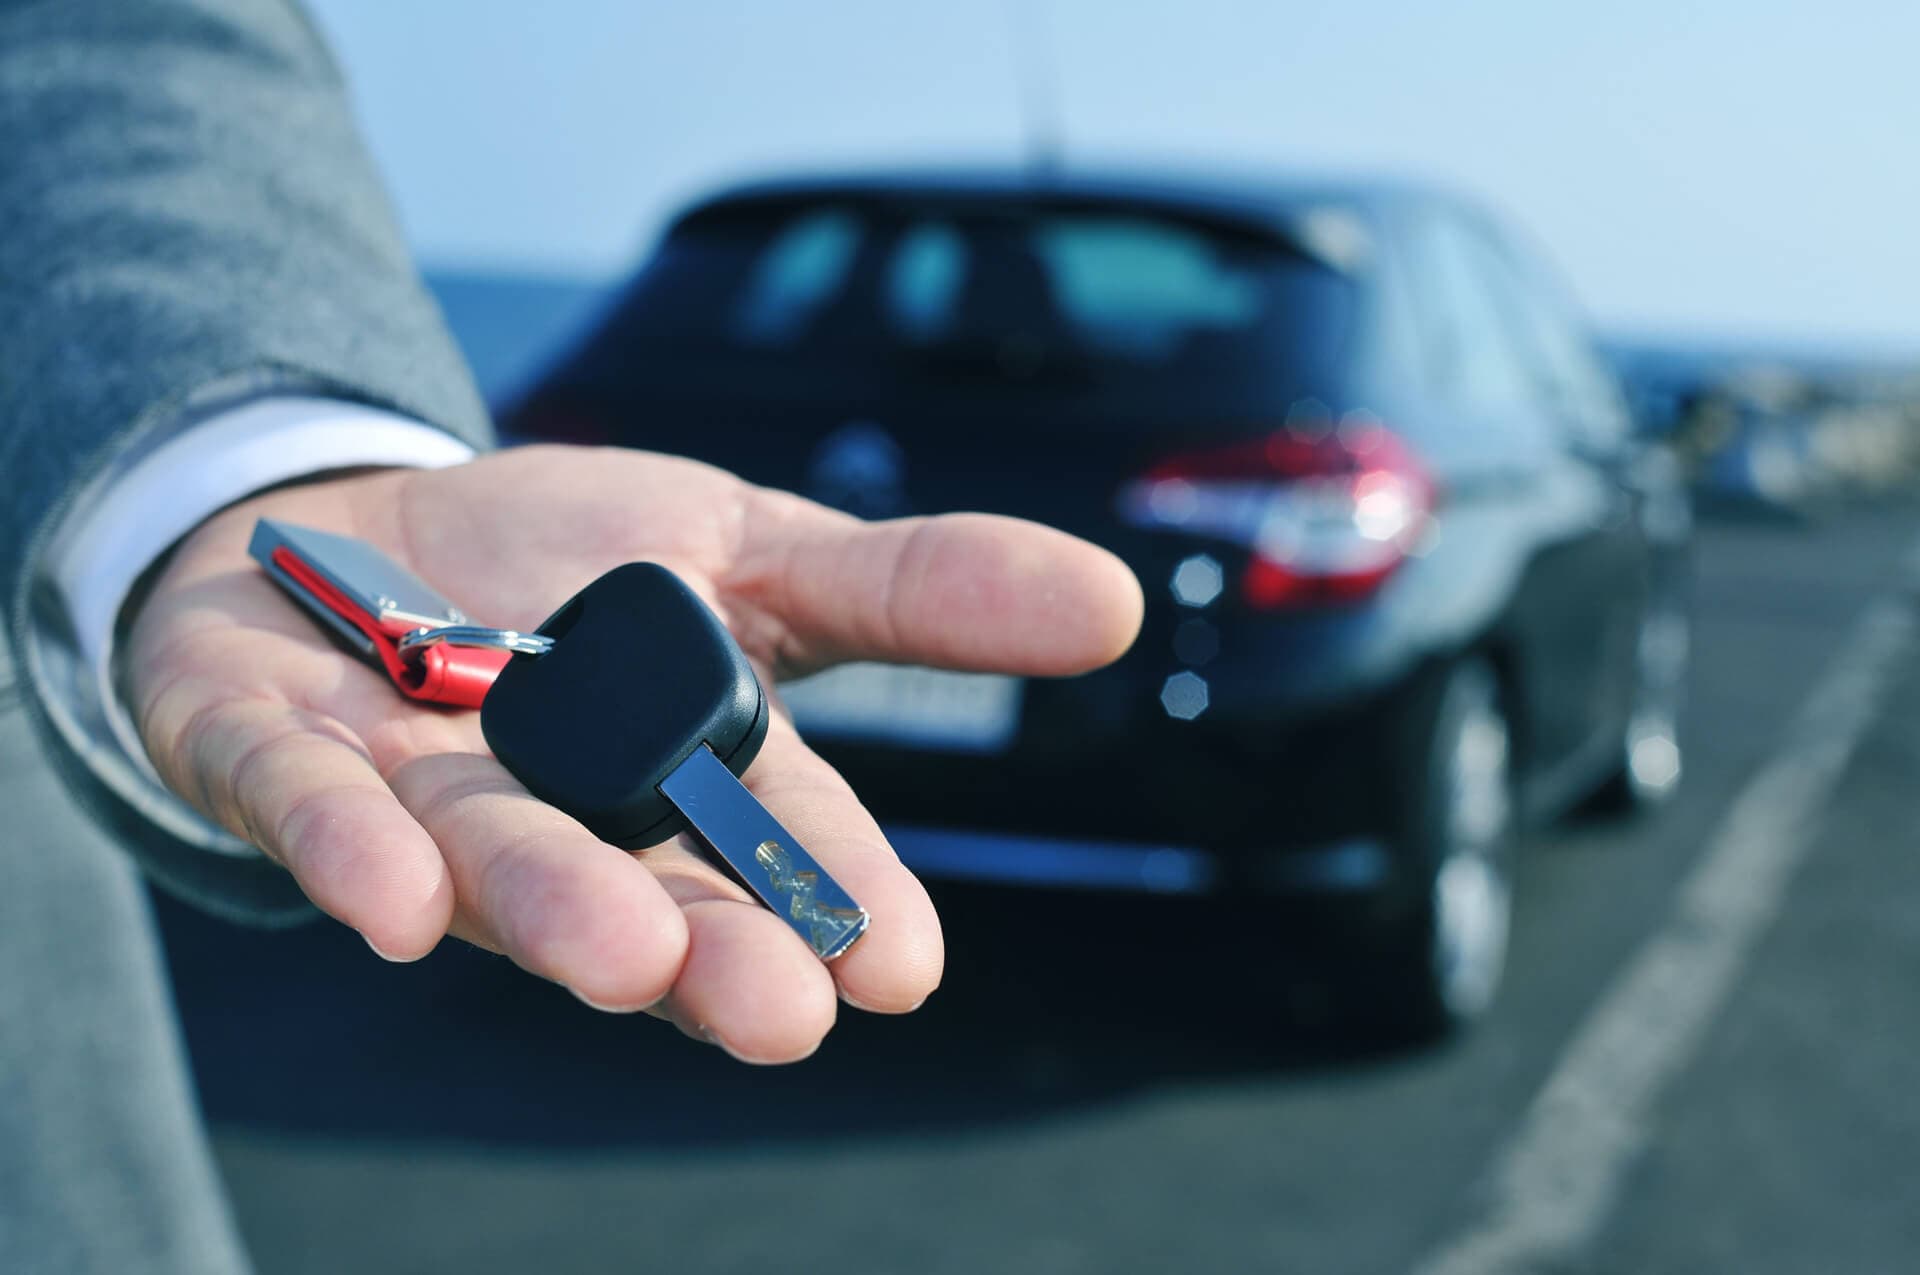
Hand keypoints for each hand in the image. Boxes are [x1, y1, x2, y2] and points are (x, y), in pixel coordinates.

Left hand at [128, 445, 1141, 1061]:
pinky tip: (395, 905)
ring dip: (557, 912)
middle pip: (645, 890)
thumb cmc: (561, 568)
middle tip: (777, 1010)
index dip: (839, 904)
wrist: (345, 526)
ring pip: (492, 866)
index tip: (898, 969)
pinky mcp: (275, 752)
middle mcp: (563, 817)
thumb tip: (1110, 603)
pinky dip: (350, 852)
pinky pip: (307, 810)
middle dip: (710, 951)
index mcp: (684, 777)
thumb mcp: (750, 545)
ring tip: (629, 956)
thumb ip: (910, 589)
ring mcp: (415, 792)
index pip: (781, 844)